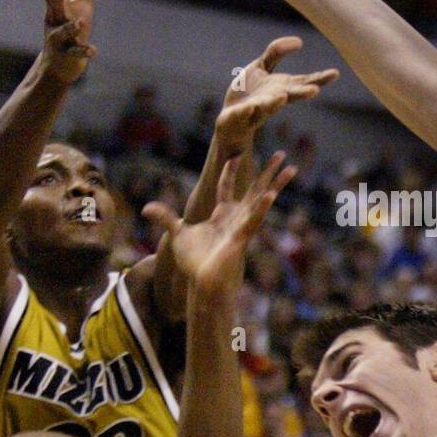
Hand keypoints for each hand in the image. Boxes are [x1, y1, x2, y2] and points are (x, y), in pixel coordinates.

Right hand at [39, 0, 99, 82]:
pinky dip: (84, 51)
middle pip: (52, 1)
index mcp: (58, 4)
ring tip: (81, 21)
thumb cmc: (72, 28)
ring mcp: (59, 38)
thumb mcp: (82, 2)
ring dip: (71, 26)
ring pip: (63, 31)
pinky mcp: (68, 55)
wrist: (60, 65)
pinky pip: (77, 53)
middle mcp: (55, 18)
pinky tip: (93, 51)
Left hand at [142, 152, 295, 299]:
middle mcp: (236, 217)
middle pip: (254, 188)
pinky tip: (271, 195)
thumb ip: (165, 218)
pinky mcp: (242, 237)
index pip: (227, 187)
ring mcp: (242, 225)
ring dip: (276, 184)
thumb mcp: (177, 233)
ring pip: (262, 200)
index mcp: (221, 214)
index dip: (230, 171)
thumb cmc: (194, 262)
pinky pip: (253, 219)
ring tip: (291, 168)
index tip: (235, 156)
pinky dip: (261, 208)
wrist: (201, 282)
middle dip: (267, 171)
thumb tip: (145, 208)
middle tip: (282, 154)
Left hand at [216, 36, 338, 155]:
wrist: (229, 117)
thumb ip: (276, 53)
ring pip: (266, 107)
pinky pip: (242, 114)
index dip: (319, 78)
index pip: (303, 83)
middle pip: (289, 97)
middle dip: (301, 93)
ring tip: (282, 96)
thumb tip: (300, 41)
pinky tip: (251, 106)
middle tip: (314, 90)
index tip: (335, 73)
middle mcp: (273, 101)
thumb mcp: (261, 67)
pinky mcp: (238, 116)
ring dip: (274, 102)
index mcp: (282, 88)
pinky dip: (247, 111)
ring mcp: (256, 110)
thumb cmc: (250, 92)